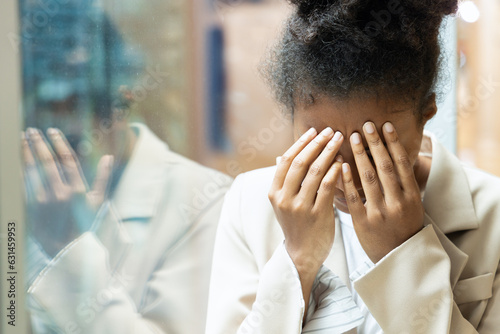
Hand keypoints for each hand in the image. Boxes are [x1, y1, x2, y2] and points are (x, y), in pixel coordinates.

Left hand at [22, 127, 112, 255]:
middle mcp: (60, 194)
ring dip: (26, 151)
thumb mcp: (97, 200)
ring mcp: (43, 200)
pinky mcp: (29, 206)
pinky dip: (19, 167)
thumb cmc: (83, 221)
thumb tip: (108, 157)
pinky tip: (18, 157)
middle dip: (38, 143)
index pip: (67, 159)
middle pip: (47, 161)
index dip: (58, 142)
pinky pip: (23, 182)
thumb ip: (103, 177)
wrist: (65, 247)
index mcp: (78, 190)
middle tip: (33, 130)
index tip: (52, 131)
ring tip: (23, 138)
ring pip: (32, 169)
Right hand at [269, 127, 343, 274]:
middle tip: (331, 131)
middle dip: (317, 143)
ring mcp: (299, 207)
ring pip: (315, 172)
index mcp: (274, 192)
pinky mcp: (316, 215)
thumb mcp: (283, 203)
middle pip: (300, 163)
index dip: (300, 144)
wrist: (301, 255)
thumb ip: (284, 181)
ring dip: (328, 152)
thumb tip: (281, 156)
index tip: (314, 131)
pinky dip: (335, 171)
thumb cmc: (296, 225)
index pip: (286, 160)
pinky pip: (327, 187)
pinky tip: (342, 161)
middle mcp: (284, 198)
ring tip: (340, 140)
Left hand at [341, 122, 423, 262]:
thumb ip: (403, 183)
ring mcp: (379, 212)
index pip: (401, 164)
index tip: (385, 125)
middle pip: (384, 166)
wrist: (397, 258)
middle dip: (375, 143)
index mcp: (412, 197)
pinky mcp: (362, 221)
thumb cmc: (404, 227)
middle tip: (365, 124)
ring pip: (368, 178)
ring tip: (352, 137)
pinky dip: (347, 179)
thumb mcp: (412, 205)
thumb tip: (392, 154)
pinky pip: (353, 196)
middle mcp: (397, 203)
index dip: (393, 143)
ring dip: (359, 155)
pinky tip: (341, 163)